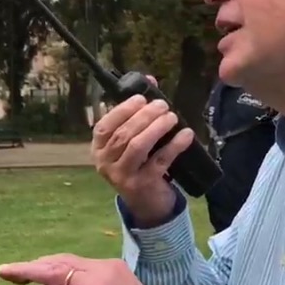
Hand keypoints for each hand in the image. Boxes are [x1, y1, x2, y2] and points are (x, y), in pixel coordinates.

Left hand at [0, 254, 160, 284]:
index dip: (50, 265)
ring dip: (26, 274)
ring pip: (53, 274)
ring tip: (7, 275)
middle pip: (60, 263)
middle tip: (9, 270)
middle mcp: (103, 272)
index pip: (74, 263)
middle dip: (33, 266)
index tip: (32, 270)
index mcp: (113, 269)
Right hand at [91, 79, 193, 226]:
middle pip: (123, 134)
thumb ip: (137, 113)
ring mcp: (123, 176)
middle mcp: (105, 163)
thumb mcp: (133, 141)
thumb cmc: (140, 165)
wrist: (147, 203)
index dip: (122, 110)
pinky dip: (174, 146)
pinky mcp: (143, 185)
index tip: (142, 98)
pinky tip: (186, 135)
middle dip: (145, 116)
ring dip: (157, 128)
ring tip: (172, 117)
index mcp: (99, 149)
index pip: (103, 127)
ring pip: (138, 146)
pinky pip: (159, 161)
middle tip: (163, 105)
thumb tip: (150, 80)